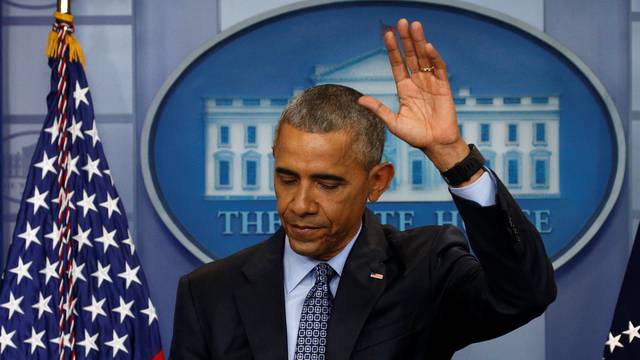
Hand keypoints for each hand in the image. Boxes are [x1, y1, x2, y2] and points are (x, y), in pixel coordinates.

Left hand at [358, 19, 468, 171]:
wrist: (436, 144)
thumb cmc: (415, 136)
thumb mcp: (393, 123)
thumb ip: (379, 109)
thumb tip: (359, 100)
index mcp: (404, 89)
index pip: (397, 64)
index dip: (393, 49)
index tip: (387, 34)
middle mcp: (417, 82)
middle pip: (410, 56)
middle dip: (406, 40)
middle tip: (401, 22)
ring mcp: (431, 83)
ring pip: (424, 58)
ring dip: (419, 42)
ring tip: (414, 26)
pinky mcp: (444, 88)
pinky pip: (439, 69)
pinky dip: (434, 58)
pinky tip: (427, 47)